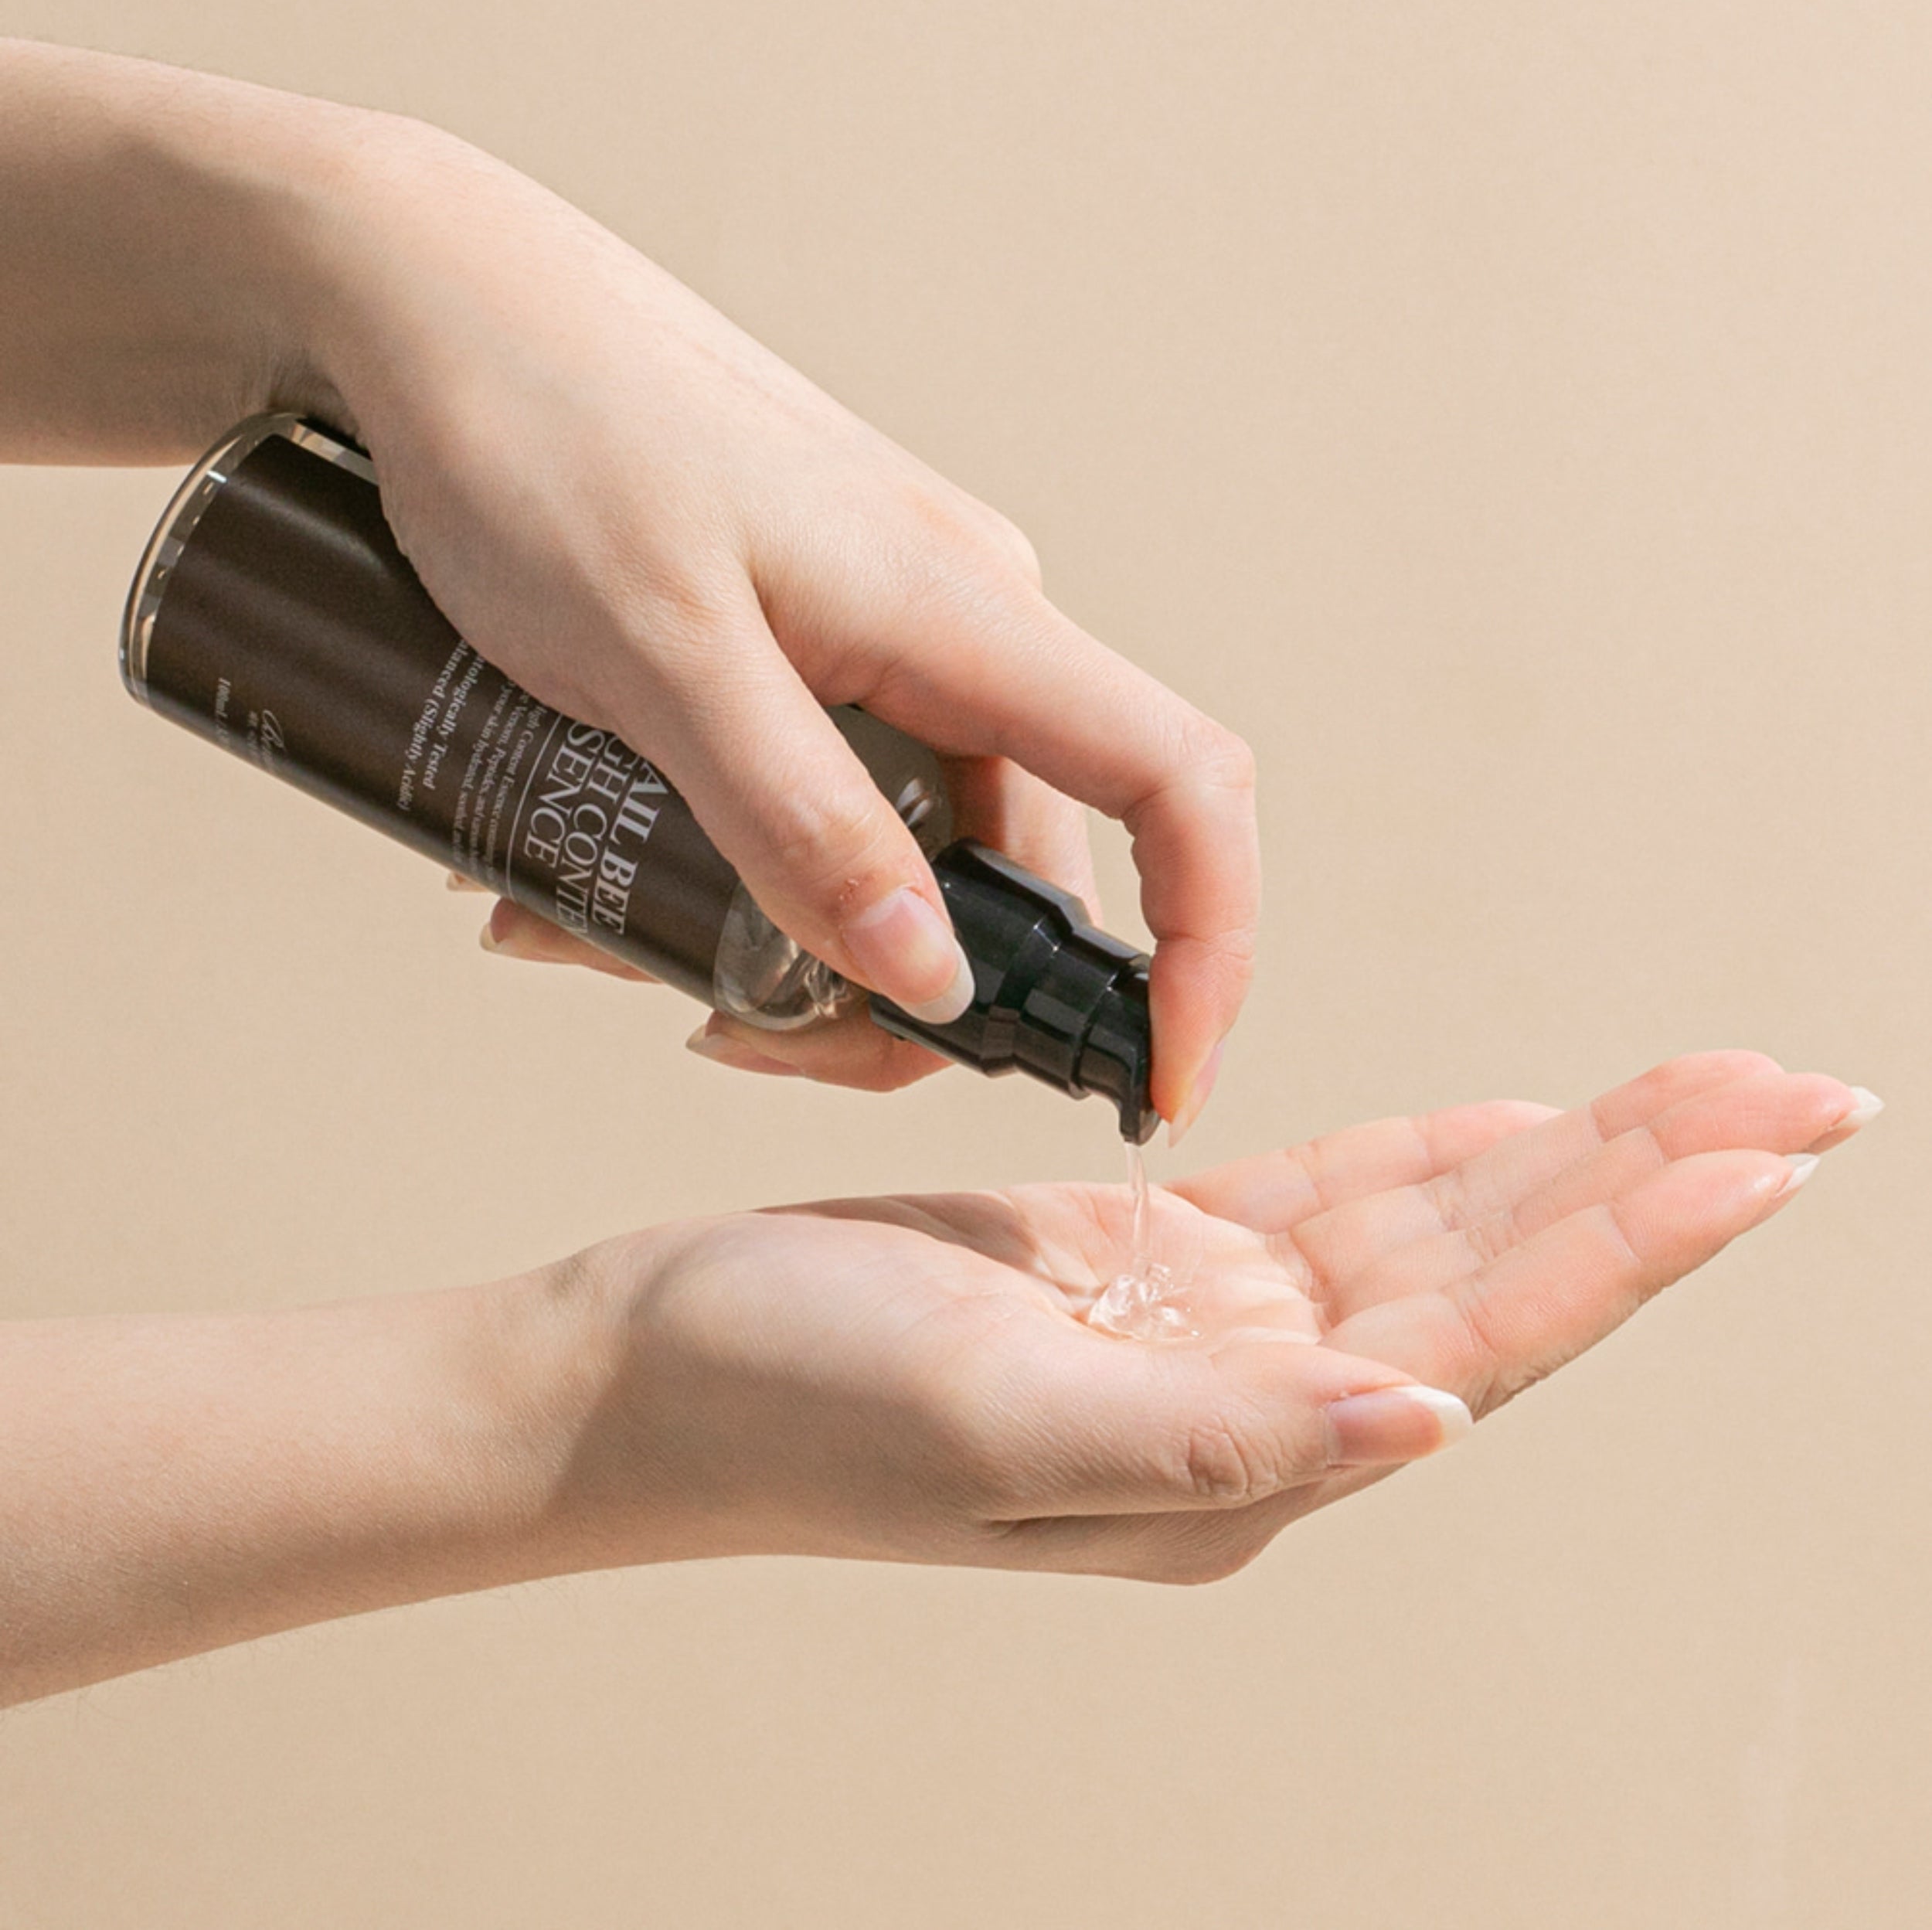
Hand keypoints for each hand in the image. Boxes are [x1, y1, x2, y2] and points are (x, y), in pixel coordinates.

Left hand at [297, 118, 1253, 1127]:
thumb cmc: (539, 434)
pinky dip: (739, 869)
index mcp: (966, 615)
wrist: (431, 300)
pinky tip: (599, 875)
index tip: (1156, 1079)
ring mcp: (885, 637)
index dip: (1206, 948)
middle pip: (1014, 871)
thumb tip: (930, 980)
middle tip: (730, 1036)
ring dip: (780, 939)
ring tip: (594, 933)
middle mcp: (956, 630)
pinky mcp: (810, 645)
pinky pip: (825, 796)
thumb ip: (800, 819)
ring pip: (902, 850)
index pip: (1178, 787)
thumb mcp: (660, 657)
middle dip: (893, 998)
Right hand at [542, 1053, 1873, 1581]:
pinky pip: (1327, 1204)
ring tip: (1708, 1093)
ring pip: (1431, 1233)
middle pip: (1495, 1282)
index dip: (1635, 1245)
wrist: (655, 1369)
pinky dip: (1434, 1160)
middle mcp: (1246, 1409)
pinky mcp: (1140, 1261)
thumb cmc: (788, 1406)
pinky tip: (1522, 1134)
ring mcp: (1198, 1331)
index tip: (1769, 1154)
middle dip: (1656, 1184)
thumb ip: (1214, 1443)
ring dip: (1572, 1161)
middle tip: (1804, 1093)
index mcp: (1231, 1468)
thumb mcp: (993, 1425)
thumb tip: (1424, 1433)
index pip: (1483, 1345)